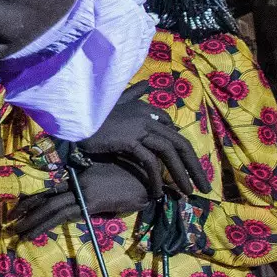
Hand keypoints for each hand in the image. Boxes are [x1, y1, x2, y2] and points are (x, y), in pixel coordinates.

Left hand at [11, 162, 153, 238]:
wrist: (150, 178)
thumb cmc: (133, 179)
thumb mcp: (107, 181)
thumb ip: (92, 190)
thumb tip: (83, 204)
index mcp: (78, 175)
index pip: (49, 187)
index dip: (32, 198)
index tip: (17, 207)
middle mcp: (76, 182)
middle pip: (45, 197)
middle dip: (26, 211)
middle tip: (10, 223)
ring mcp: (81, 191)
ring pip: (49, 208)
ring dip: (31, 221)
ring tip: (16, 232)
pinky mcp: (89, 202)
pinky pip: (61, 215)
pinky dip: (44, 225)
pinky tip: (33, 234)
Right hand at [76, 82, 208, 194]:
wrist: (71, 119)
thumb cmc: (91, 113)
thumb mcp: (114, 102)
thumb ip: (132, 95)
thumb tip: (147, 83)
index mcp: (146, 109)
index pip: (174, 131)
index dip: (184, 151)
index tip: (189, 167)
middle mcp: (148, 116)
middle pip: (179, 143)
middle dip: (195, 166)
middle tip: (204, 186)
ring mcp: (139, 127)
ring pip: (169, 152)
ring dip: (182, 174)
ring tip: (188, 192)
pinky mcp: (129, 139)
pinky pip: (149, 161)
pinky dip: (156, 178)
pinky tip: (158, 192)